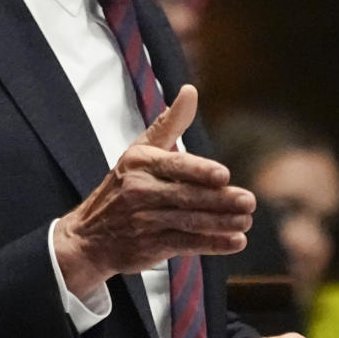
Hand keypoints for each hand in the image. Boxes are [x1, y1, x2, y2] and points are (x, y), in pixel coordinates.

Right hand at [53, 84, 254, 299]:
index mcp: (140, 162)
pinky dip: (213, 244)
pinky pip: (186, 244)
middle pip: (186, 196)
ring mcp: (143, 221)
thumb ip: (170, 123)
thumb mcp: (140, 150)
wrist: (89, 235)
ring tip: (246, 219)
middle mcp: (139, 190)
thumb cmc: (123, 185)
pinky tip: (235, 241)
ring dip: (221, 223)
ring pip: (189, 221)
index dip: (200, 171)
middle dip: (220, 200)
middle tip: (248, 201)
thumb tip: (191, 91)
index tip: (224, 175)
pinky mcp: (150, 246)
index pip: (174, 166)